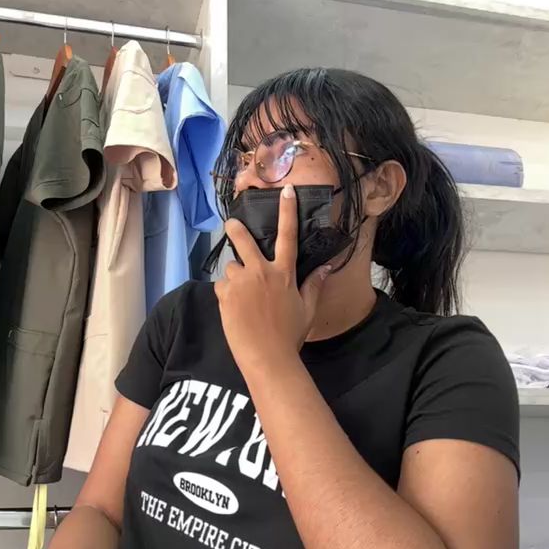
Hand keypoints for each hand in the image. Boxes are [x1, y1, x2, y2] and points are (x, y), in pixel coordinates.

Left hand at [215, 183, 329, 375]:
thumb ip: (314, 285)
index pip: (288, 235)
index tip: (285, 191)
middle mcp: (261, 272)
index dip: (287, 211)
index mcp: (284, 273)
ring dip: (235, 277)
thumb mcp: (307, 310)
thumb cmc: (291, 335)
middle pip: (243, 240)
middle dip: (235, 229)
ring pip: (232, 268)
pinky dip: (226, 294)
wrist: (268, 357)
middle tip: (230, 224)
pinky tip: (235, 309)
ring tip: (242, 297)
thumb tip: (327, 268)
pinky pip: (222, 286)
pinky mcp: (225, 295)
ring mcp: (241, 282)